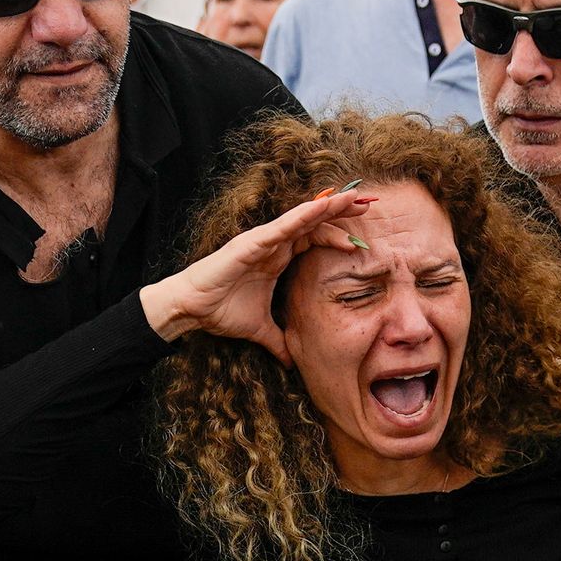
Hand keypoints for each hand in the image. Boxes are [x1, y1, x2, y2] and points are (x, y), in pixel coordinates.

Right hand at [140, 187, 377, 352]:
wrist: (191, 309)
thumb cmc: (220, 311)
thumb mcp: (261, 330)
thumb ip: (278, 342)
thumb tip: (290, 363)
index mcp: (278, 257)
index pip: (314, 238)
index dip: (338, 234)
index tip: (363, 238)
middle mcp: (274, 243)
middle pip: (314, 221)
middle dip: (340, 212)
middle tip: (368, 203)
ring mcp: (264, 240)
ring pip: (303, 217)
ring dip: (329, 206)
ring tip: (353, 197)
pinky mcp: (252, 243)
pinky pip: (284, 226)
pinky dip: (305, 215)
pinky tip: (324, 206)